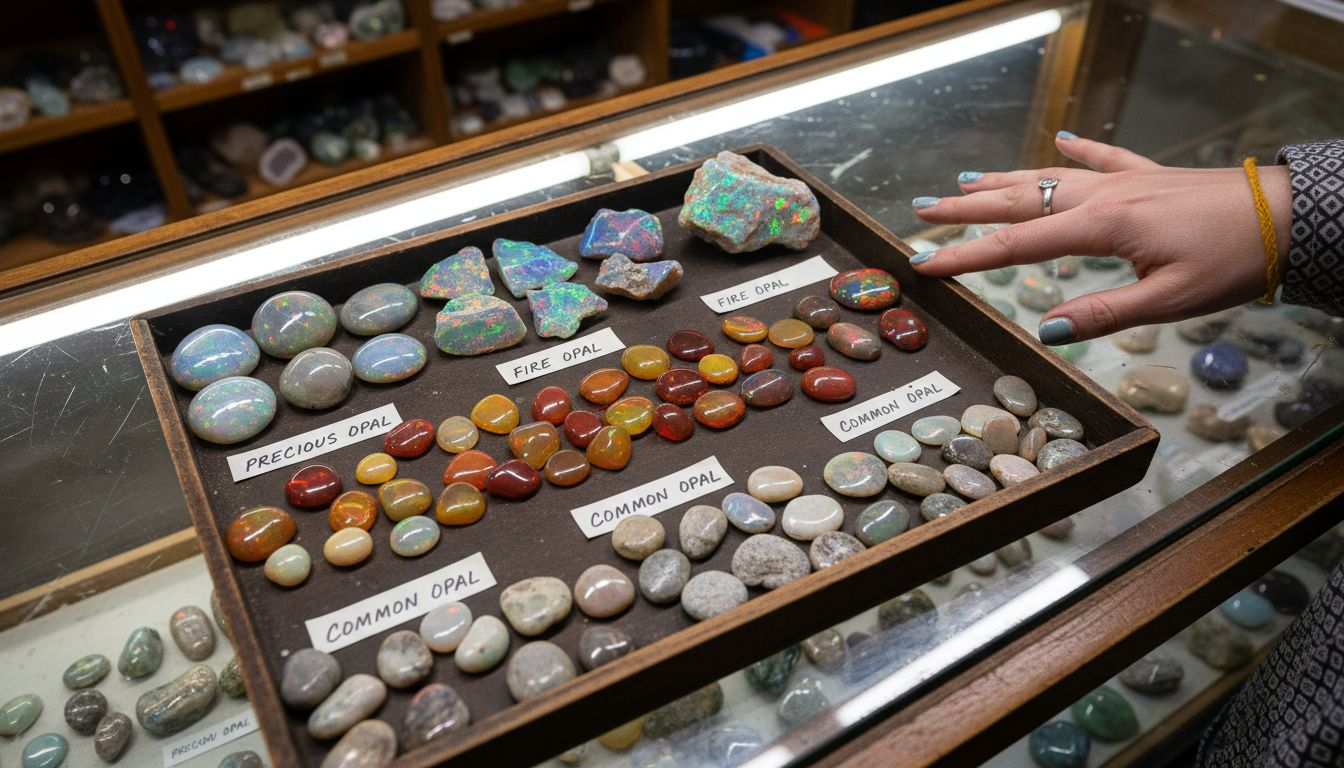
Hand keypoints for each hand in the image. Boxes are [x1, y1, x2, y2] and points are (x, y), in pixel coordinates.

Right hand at [906, 132, 1290, 343]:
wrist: (1288, 216)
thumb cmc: (1232, 260)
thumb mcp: (1167, 301)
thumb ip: (1102, 314)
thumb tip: (1044, 329)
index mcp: (1102, 227)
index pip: (1017, 246)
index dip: (965, 258)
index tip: (923, 264)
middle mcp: (1104, 197)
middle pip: (1019, 202)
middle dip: (966, 209)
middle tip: (920, 211)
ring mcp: (1126, 181)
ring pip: (1049, 177)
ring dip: (1004, 181)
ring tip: (964, 182)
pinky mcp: (1151, 177)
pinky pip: (1105, 158)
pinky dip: (1080, 149)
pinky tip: (1065, 138)